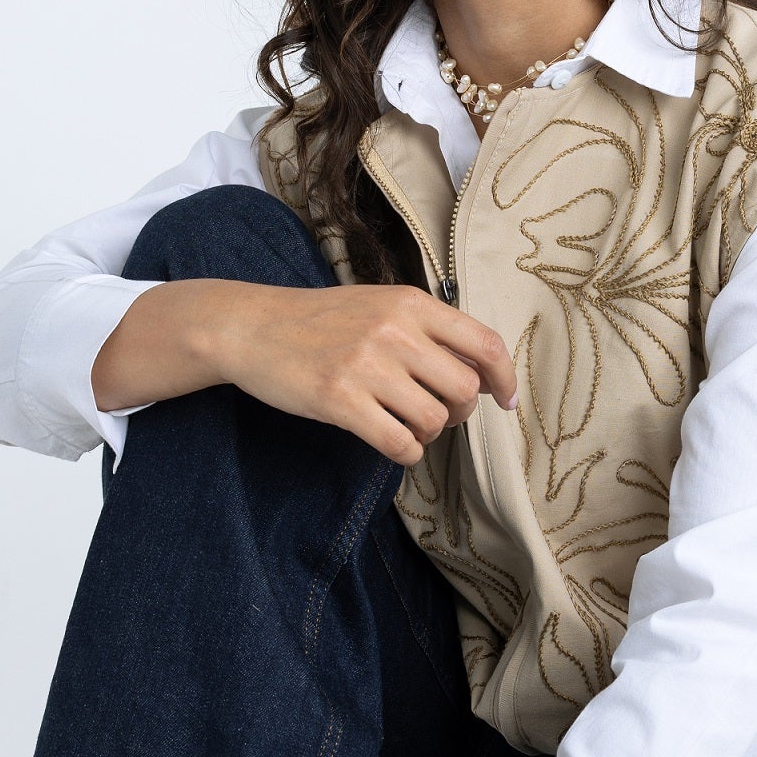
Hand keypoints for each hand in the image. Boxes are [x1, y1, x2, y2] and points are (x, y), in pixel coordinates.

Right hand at [93, 279, 516, 465]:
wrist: (251, 326)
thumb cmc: (319, 320)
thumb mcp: (379, 304)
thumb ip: (426, 328)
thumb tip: (480, 370)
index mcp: (411, 303)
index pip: (484, 344)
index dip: (505, 379)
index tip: (505, 401)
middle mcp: (395, 330)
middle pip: (465, 390)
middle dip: (462, 413)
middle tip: (441, 416)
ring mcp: (366, 366)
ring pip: (435, 420)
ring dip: (430, 434)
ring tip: (408, 426)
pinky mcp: (340, 400)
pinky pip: (400, 443)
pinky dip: (406, 453)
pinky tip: (393, 444)